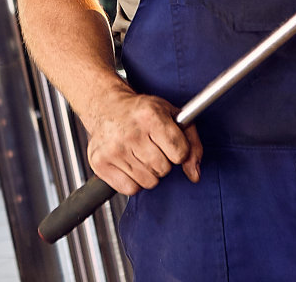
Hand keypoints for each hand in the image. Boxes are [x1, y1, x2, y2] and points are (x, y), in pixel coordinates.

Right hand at [82, 89, 201, 195]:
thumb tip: (194, 175)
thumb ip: (192, 144)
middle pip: (164, 169)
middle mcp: (131, 132)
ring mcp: (113, 149)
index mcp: (151, 115)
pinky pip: (130, 189)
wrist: (106, 106)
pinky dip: (133, 181)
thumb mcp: (172, 116)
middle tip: (151, 147)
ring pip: (149, 182)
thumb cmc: (141, 112)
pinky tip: (128, 163)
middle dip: (162, 161)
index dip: (178, 151)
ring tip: (139, 154)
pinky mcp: (100, 163)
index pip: (180, 153)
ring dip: (148, 172)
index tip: (169, 143)